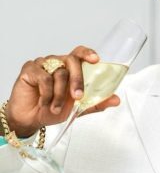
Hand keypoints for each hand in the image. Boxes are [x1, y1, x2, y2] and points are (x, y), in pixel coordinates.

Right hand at [5, 46, 119, 137]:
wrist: (32, 119)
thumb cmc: (54, 109)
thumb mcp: (79, 108)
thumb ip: (97, 102)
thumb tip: (116, 100)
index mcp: (71, 68)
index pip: (80, 53)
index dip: (88, 53)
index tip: (96, 60)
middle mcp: (58, 62)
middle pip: (72, 61)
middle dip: (78, 80)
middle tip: (78, 97)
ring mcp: (43, 64)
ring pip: (59, 73)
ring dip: (60, 94)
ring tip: (56, 108)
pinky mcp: (29, 69)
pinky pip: (43, 78)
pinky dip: (46, 94)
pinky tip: (44, 102)